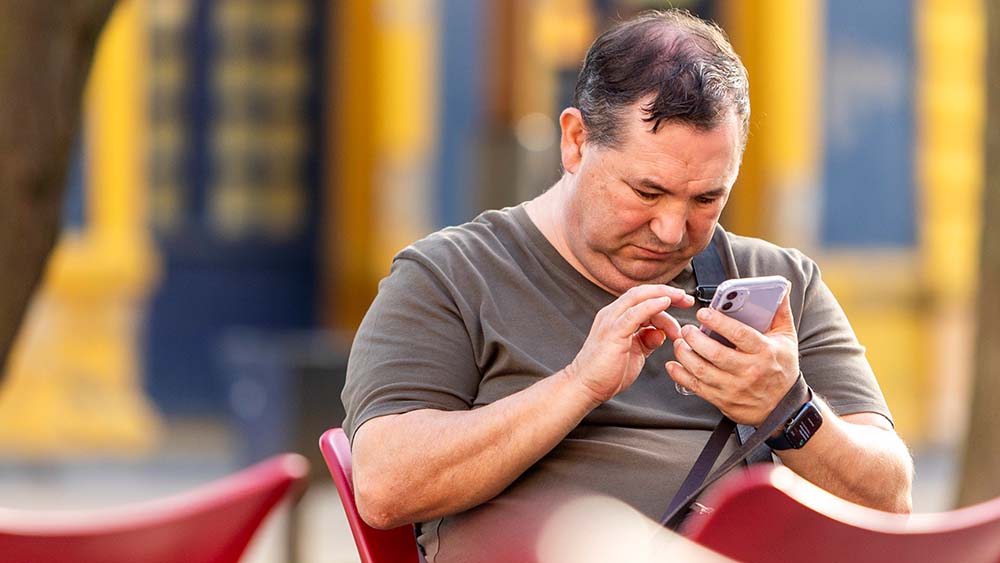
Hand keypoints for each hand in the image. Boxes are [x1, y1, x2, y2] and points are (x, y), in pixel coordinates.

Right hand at [568, 285, 693, 404]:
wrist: (586, 387)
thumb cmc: (606, 373)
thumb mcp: (636, 353)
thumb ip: (647, 341)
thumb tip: (660, 334)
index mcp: (617, 318)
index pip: (643, 299)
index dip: (664, 297)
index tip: (683, 303)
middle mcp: (612, 314)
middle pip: (642, 292)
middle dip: (667, 292)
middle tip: (687, 299)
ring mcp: (611, 321)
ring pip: (638, 297)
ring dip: (663, 296)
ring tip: (681, 300)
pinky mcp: (613, 332)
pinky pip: (634, 314)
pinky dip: (651, 306)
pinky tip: (664, 303)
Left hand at [665, 291, 798, 425]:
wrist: (783, 407)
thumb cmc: (782, 369)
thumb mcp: (786, 339)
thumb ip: (780, 312)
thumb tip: (781, 288)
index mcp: (764, 352)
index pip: (739, 334)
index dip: (718, 322)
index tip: (703, 313)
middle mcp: (749, 371)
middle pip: (715, 353)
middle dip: (695, 338)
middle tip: (686, 329)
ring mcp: (734, 387)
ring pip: (702, 370)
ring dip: (685, 355)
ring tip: (680, 343)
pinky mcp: (723, 400)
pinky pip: (696, 387)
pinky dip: (680, 375)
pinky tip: (674, 365)